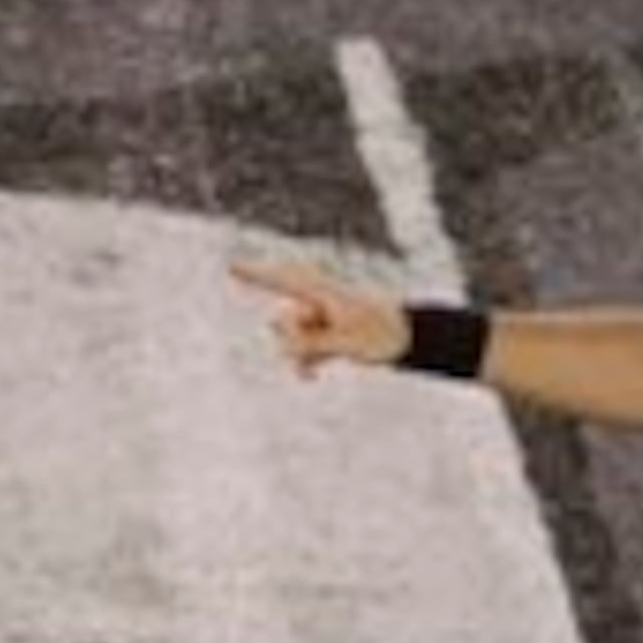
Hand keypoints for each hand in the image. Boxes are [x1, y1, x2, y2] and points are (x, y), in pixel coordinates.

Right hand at [228, 255, 410, 375]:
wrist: (411, 338)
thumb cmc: (383, 332)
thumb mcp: (346, 342)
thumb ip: (312, 343)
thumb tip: (283, 346)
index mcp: (324, 293)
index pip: (282, 280)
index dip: (256, 274)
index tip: (231, 265)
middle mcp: (318, 303)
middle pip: (285, 320)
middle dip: (293, 338)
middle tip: (321, 344)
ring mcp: (321, 319)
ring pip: (292, 339)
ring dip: (300, 355)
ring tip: (317, 369)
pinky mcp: (326, 336)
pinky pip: (303, 350)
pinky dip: (306, 362)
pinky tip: (313, 377)